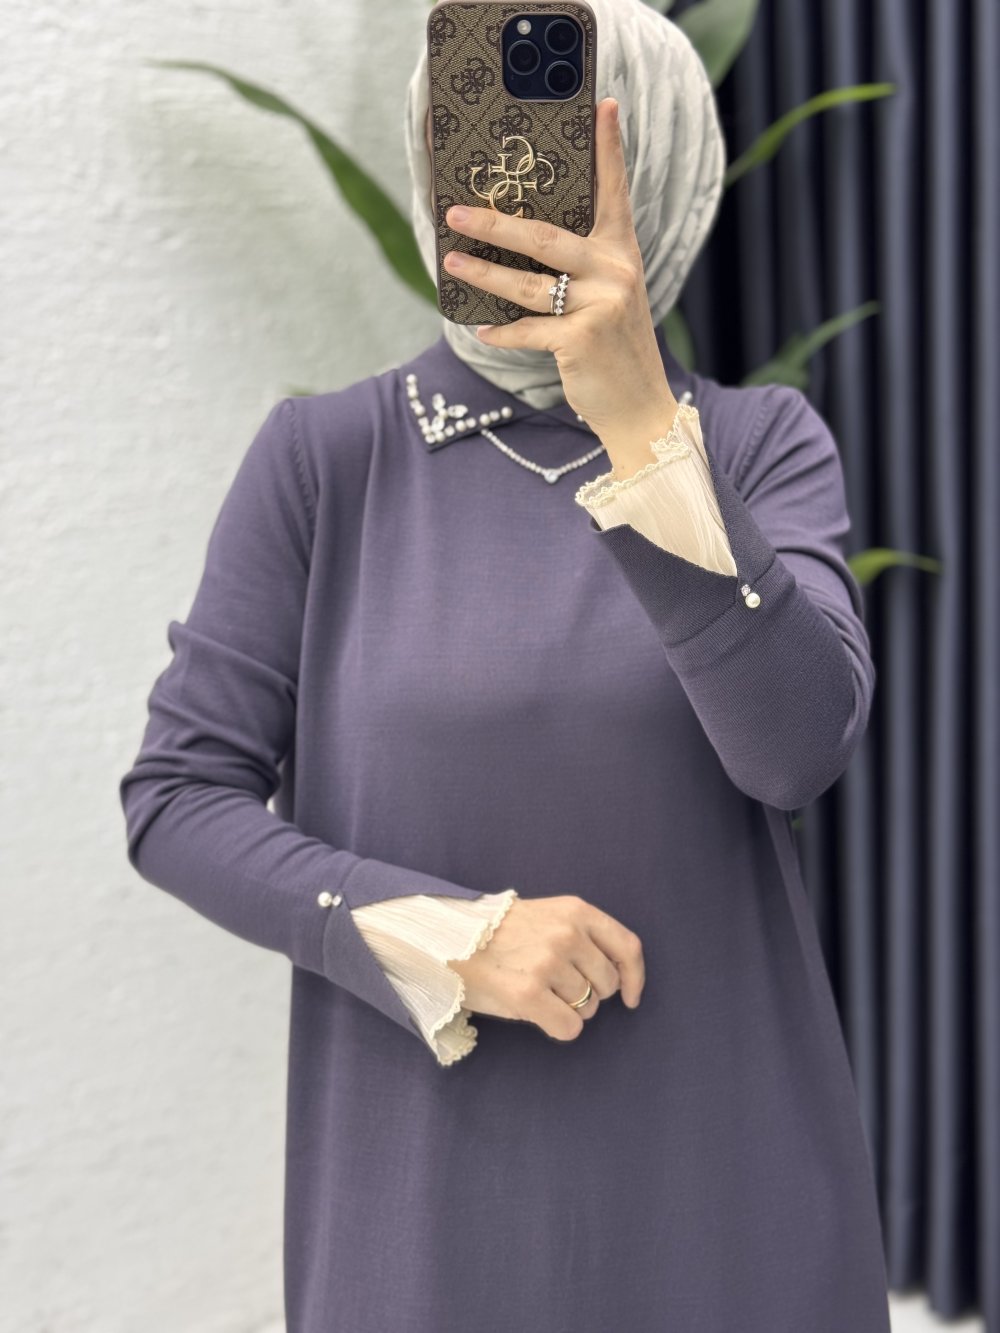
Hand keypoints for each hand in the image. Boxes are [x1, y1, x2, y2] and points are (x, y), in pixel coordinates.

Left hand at [441, 97, 677, 476]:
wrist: (641, 405)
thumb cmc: (615, 348)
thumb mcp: (611, 298)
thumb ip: (582, 268)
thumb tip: (521, 244)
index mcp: (622, 254)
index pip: (615, 192)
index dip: (609, 149)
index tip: (604, 106)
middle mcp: (614, 272)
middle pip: (544, 236)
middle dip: (495, 222)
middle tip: (455, 213)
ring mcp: (599, 306)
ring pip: (526, 284)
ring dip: (482, 275)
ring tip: (451, 265)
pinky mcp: (581, 340)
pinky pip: (527, 330)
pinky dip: (502, 333)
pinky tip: (482, 330)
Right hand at [446, 894, 644, 1042]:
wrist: (446, 938)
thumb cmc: (498, 933)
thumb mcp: (545, 916)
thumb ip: (581, 936)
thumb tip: (617, 977)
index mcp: (575, 911)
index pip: (627, 947)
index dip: (634, 978)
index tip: (631, 998)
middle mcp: (566, 934)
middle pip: (608, 984)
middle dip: (590, 994)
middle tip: (558, 988)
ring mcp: (548, 963)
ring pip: (589, 1009)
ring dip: (569, 1009)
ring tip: (539, 993)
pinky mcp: (528, 994)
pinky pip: (569, 1028)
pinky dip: (558, 1027)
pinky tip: (537, 1013)